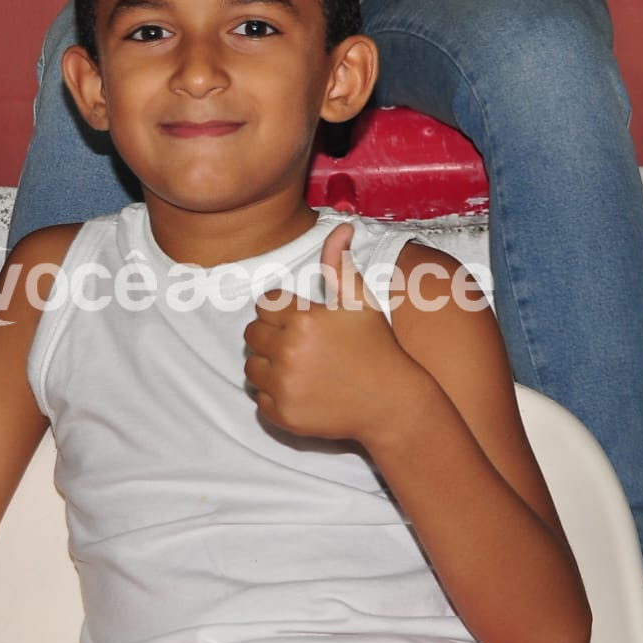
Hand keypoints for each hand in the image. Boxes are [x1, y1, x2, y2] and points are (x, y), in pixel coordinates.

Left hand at [242, 223, 433, 442]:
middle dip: (272, 336)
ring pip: (251, 366)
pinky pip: (259, 397)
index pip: (264, 305)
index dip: (282, 311)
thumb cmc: (376, 347)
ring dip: (268, 364)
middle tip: (301, 345)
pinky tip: (301, 389)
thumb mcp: (360, 302)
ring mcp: (284, 386)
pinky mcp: (282, 414)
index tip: (302, 321)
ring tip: (299, 366)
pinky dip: (274, 394)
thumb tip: (341, 227)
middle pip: (252, 334)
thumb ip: (340, 265)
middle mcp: (288, 351)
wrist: (391, 403)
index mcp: (302, 320)